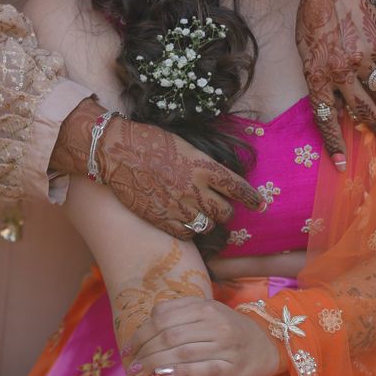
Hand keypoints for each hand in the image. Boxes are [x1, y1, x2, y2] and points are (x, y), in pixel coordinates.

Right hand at [52, 102, 261, 238]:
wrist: (117, 152)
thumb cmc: (150, 142)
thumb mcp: (185, 146)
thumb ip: (203, 164)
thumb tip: (217, 177)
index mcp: (203, 166)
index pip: (237, 187)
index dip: (251, 197)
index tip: (258, 203)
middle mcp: (195, 189)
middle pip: (225, 212)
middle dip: (226, 211)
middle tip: (220, 207)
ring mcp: (179, 207)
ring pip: (207, 226)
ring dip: (207, 221)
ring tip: (199, 213)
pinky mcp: (163, 220)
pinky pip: (187, 233)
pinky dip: (188, 229)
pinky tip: (182, 219)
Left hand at [125, 297, 280, 375]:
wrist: (267, 346)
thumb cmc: (230, 332)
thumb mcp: (209, 314)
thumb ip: (182, 315)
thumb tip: (148, 326)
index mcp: (204, 306)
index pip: (164, 315)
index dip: (142, 331)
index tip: (129, 346)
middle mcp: (213, 322)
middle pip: (168, 333)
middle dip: (144, 348)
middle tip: (131, 362)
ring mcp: (223, 344)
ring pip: (180, 350)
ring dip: (155, 361)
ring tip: (139, 371)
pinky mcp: (230, 366)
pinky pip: (199, 368)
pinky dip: (177, 371)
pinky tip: (162, 375)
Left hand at [296, 0, 375, 170]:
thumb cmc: (314, 16)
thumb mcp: (306, 49)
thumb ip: (319, 76)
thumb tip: (337, 102)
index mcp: (317, 74)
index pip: (326, 118)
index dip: (333, 144)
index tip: (341, 165)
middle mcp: (340, 71)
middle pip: (360, 110)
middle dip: (374, 129)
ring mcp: (362, 59)